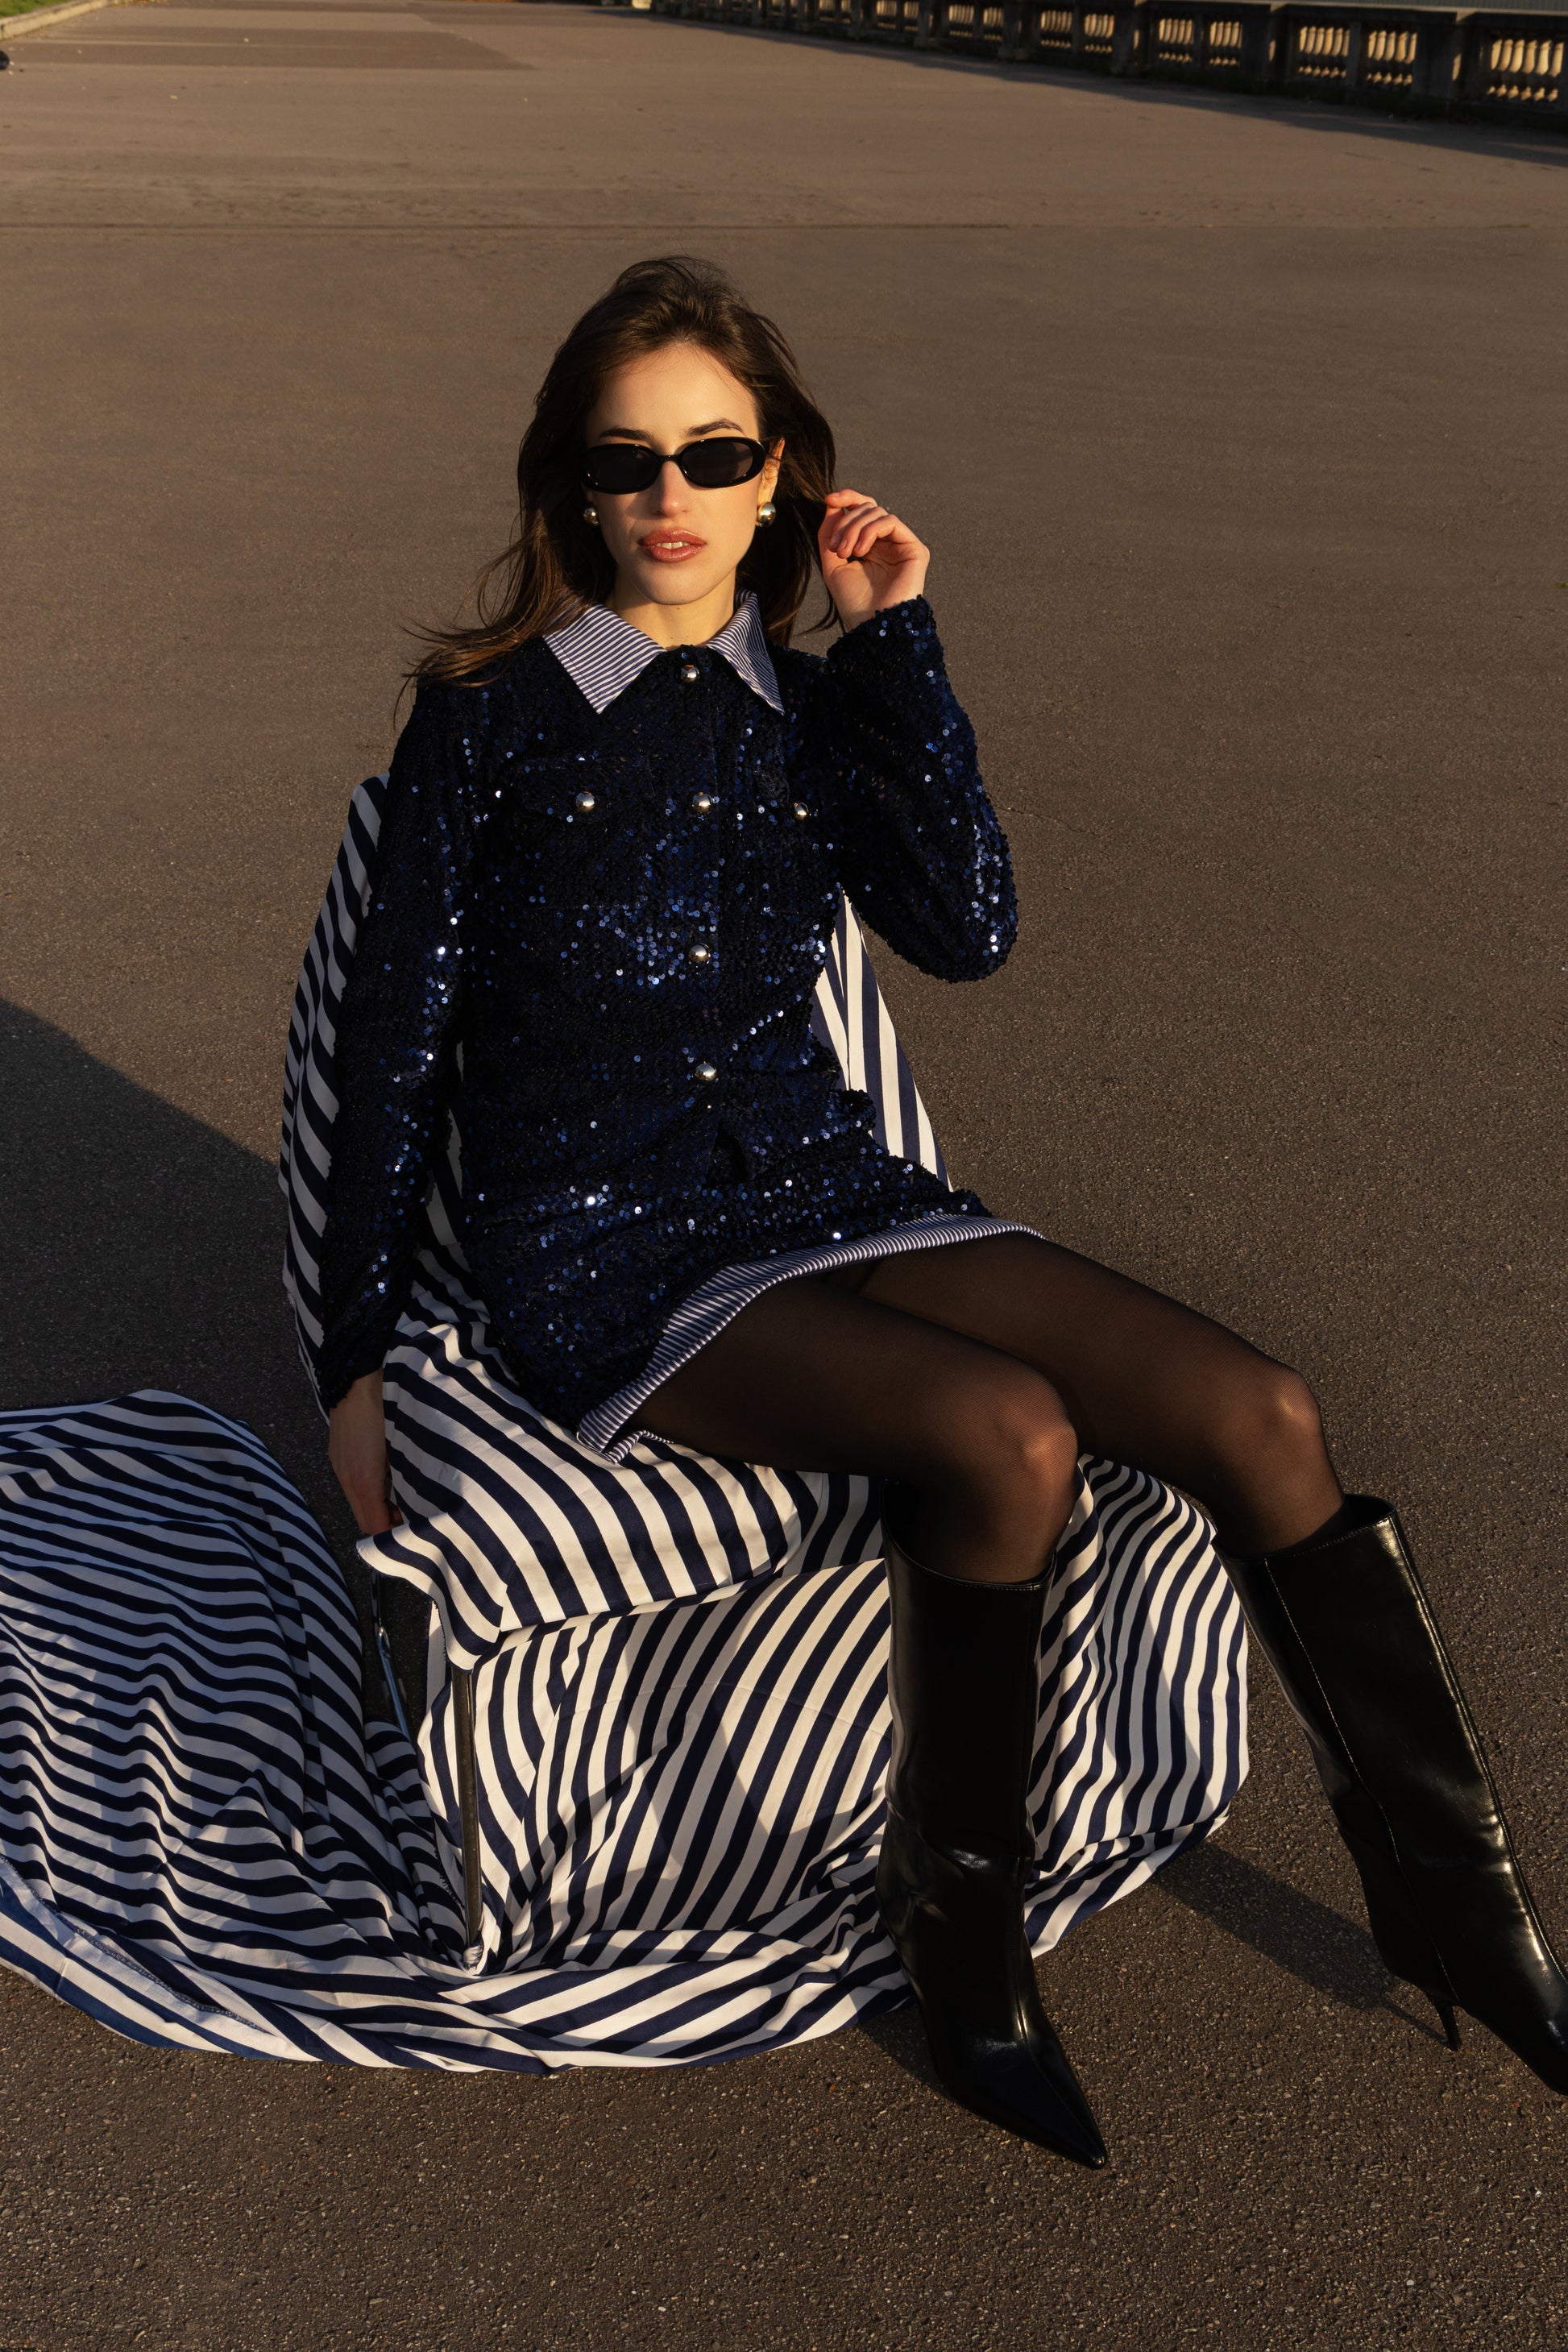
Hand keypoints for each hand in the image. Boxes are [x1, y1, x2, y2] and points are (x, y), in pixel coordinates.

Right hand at [328, 1369, 401, 1536]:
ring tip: (403, 1490)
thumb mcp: (405, 1444)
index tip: (417, 1523)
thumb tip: (421, 1498)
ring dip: (378, 1503)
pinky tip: (386, 1472)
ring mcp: (338, 1465)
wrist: (358, 1375)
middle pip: (363, 1518)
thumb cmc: (388, 1406)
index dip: (395, 1531)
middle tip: (413, 1510)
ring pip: (357, 1500)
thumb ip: (410, 1476)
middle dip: (386, 1521)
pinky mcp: (336, 1454)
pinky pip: (351, 1482)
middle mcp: (345, 1476)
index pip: (374, 1525)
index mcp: (363, 1478)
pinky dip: (368, 1487)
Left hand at [818, 488, 929, 631]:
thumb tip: (832, 504)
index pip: (862, 510)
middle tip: (837, 548)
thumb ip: (830, 533)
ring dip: (855, 528)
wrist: (871, 626)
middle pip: (868, 508)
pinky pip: (891, 522)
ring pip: (877, 513)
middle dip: (846, 522)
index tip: (829, 499)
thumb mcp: (832, 564)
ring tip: (846, 553)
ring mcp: (902, 545)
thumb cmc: (853, 602)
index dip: (847, 498)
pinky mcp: (915, 549)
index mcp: (871, 545)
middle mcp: (888, 542)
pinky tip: (862, 551)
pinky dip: (871, 531)